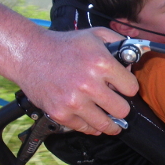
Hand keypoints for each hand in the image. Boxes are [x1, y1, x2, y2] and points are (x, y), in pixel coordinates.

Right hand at [15, 27, 138, 135]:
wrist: (29, 54)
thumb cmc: (65, 45)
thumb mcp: (96, 35)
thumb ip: (120, 44)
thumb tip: (136, 61)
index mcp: (101, 63)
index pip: (132, 89)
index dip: (128, 88)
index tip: (122, 87)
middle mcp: (88, 84)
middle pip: (122, 111)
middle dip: (120, 106)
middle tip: (114, 102)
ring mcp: (74, 101)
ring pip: (106, 125)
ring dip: (110, 122)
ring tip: (110, 118)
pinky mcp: (61, 114)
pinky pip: (86, 129)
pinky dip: (90, 125)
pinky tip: (90, 117)